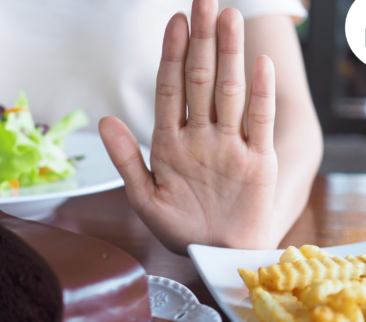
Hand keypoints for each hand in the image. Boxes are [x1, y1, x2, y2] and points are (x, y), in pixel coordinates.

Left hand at [99, 1, 276, 254]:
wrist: (215, 254)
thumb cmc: (179, 228)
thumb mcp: (144, 197)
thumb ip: (127, 158)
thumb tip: (104, 120)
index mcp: (170, 143)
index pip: (170, 90)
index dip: (170, 56)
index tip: (173, 23)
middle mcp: (201, 136)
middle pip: (200, 80)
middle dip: (200, 41)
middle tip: (202, 1)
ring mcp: (230, 145)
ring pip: (229, 91)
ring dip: (228, 55)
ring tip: (227, 17)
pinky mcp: (258, 160)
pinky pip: (259, 122)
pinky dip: (260, 94)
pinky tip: (258, 63)